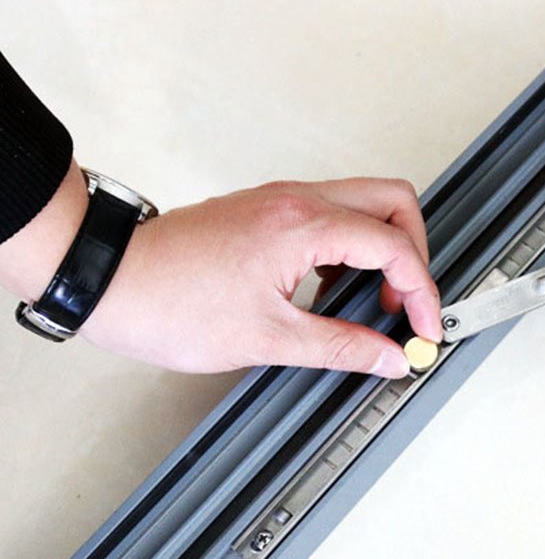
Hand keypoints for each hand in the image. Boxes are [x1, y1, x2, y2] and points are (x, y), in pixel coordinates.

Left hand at [2, 163, 441, 376]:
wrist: (108, 279)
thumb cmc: (169, 303)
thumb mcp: (267, 338)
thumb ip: (341, 346)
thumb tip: (389, 358)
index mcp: (304, 226)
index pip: (394, 247)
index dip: (421, 292)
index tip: (423, 329)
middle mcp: (298, 200)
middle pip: (394, 201)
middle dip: (415, 252)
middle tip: (406, 302)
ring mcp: (282, 200)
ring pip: (364, 202)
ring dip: (383, 248)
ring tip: (372, 301)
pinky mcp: (267, 209)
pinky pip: (332, 214)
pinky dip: (351, 246)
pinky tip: (334, 289)